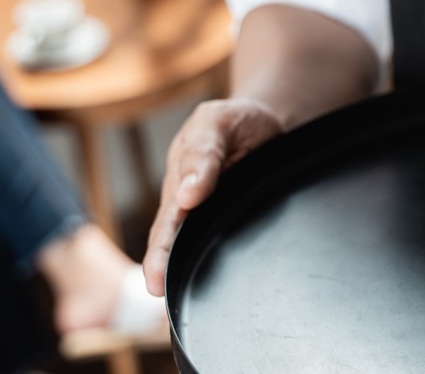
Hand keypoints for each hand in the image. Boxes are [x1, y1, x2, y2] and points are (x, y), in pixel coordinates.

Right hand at [143, 98, 284, 295]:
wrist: (268, 122)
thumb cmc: (237, 121)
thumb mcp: (217, 121)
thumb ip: (203, 152)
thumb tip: (188, 195)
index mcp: (179, 180)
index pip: (166, 222)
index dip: (160, 252)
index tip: (156, 277)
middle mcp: (190, 202)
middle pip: (173, 241)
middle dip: (164, 268)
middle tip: (158, 294)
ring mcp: (210, 213)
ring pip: (195, 246)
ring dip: (189, 270)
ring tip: (180, 302)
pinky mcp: (232, 219)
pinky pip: (220, 242)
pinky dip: (217, 263)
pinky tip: (219, 287)